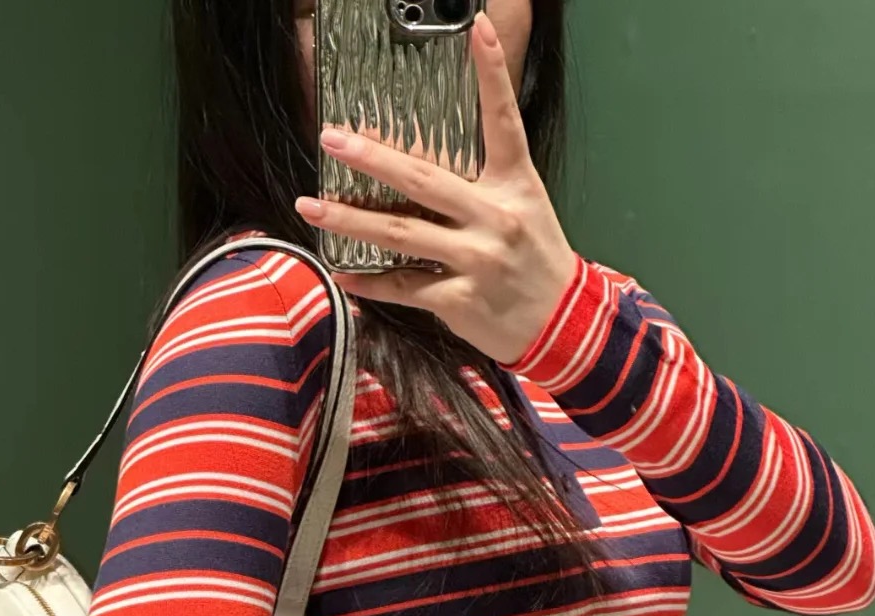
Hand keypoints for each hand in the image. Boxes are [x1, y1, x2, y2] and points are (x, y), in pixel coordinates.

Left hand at [294, 9, 579, 367]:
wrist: (564, 326)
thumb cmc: (537, 263)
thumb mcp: (526, 208)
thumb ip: (484, 183)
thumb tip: (426, 162)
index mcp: (514, 185)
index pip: (503, 121)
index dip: (491, 73)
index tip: (475, 28)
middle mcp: (495, 217)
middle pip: (423, 180)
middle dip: (372, 158)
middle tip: (332, 139)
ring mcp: (476, 260)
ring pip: (401, 234)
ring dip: (350, 221)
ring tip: (310, 207)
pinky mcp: (460, 301)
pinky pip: (404, 287)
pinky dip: (370, 283)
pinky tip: (342, 273)